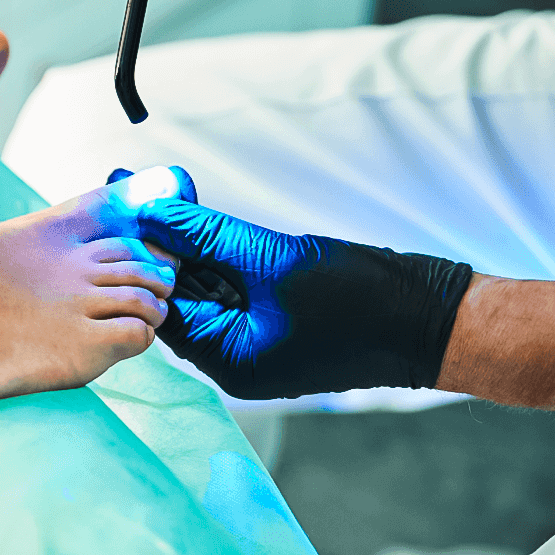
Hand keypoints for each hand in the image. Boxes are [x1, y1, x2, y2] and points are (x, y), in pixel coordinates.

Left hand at [118, 167, 472, 399]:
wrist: (435, 319)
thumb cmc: (364, 300)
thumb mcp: (274, 260)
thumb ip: (210, 236)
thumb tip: (154, 212)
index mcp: (228, 362)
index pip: (162, 306)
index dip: (141, 254)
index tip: (119, 207)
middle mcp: (235, 360)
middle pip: (179, 296)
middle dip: (159, 245)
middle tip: (131, 192)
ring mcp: (258, 343)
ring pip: (205, 289)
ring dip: (187, 245)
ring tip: (158, 195)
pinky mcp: (277, 323)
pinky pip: (233, 289)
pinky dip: (217, 256)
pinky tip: (197, 217)